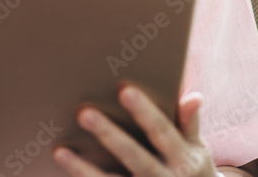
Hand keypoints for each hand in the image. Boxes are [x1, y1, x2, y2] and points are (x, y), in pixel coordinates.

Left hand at [53, 86, 216, 176]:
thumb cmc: (191, 170)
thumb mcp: (197, 149)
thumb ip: (190, 123)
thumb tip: (194, 96)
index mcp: (182, 158)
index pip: (161, 131)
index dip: (144, 112)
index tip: (124, 90)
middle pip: (133, 156)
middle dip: (109, 135)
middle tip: (84, 113)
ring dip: (84, 169)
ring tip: (61, 152)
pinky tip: (64, 167)